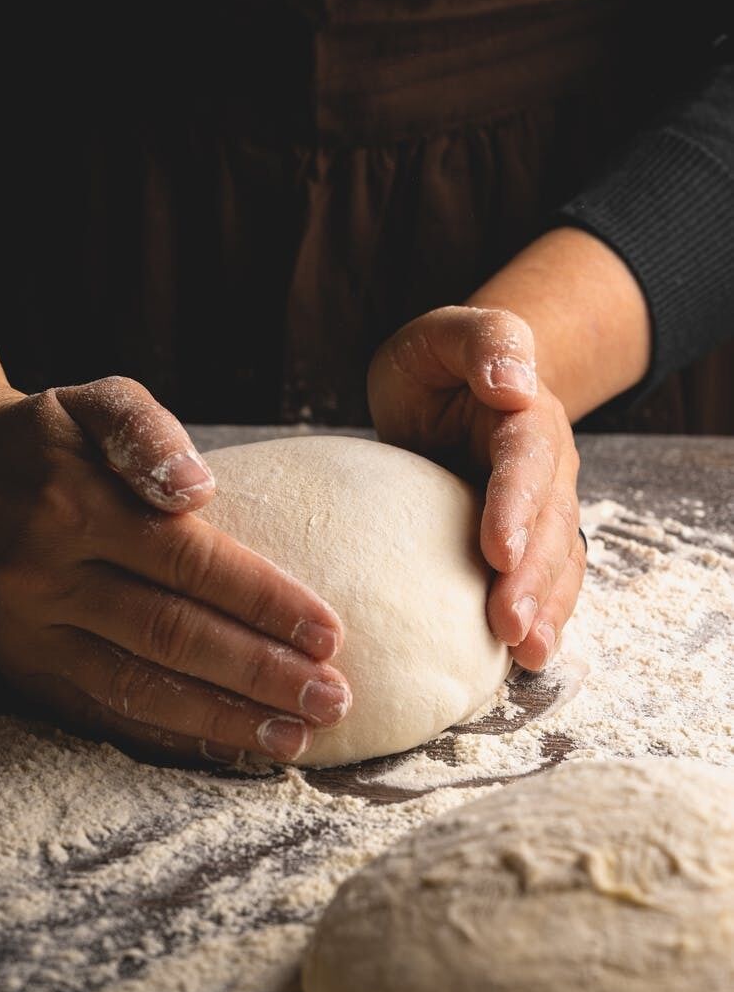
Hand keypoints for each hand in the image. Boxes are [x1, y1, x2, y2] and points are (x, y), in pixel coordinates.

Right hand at [0, 376, 350, 763]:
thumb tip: (199, 488)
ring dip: (221, 719)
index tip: (329, 634)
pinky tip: (227, 746)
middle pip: (168, 634)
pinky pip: (101, 711)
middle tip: (333, 699)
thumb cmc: (50, 437)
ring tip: (295, 738)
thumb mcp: (94, 400)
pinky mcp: (22, 667)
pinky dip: (169, 734)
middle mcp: (44, 574)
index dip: (262, 601)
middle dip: (258, 673)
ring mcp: (28, 630)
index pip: (186, 561)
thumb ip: (147, 432)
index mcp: (72, 503)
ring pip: (136, 685)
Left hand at [368, 306, 584, 669]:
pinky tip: (527, 657)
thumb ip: (482, 340)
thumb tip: (513, 383)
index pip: (527, 461)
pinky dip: (542, 618)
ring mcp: (542, 508)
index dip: (516, 506)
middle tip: (507, 625)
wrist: (450, 391)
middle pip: (550, 524)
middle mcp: (546, 467)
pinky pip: (546, 582)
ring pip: (556, 561)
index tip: (499, 552)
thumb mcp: (442, 335)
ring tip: (527, 653)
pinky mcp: (528, 541)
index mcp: (525, 416)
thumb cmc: (436, 365)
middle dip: (532, 578)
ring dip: (545, 609)